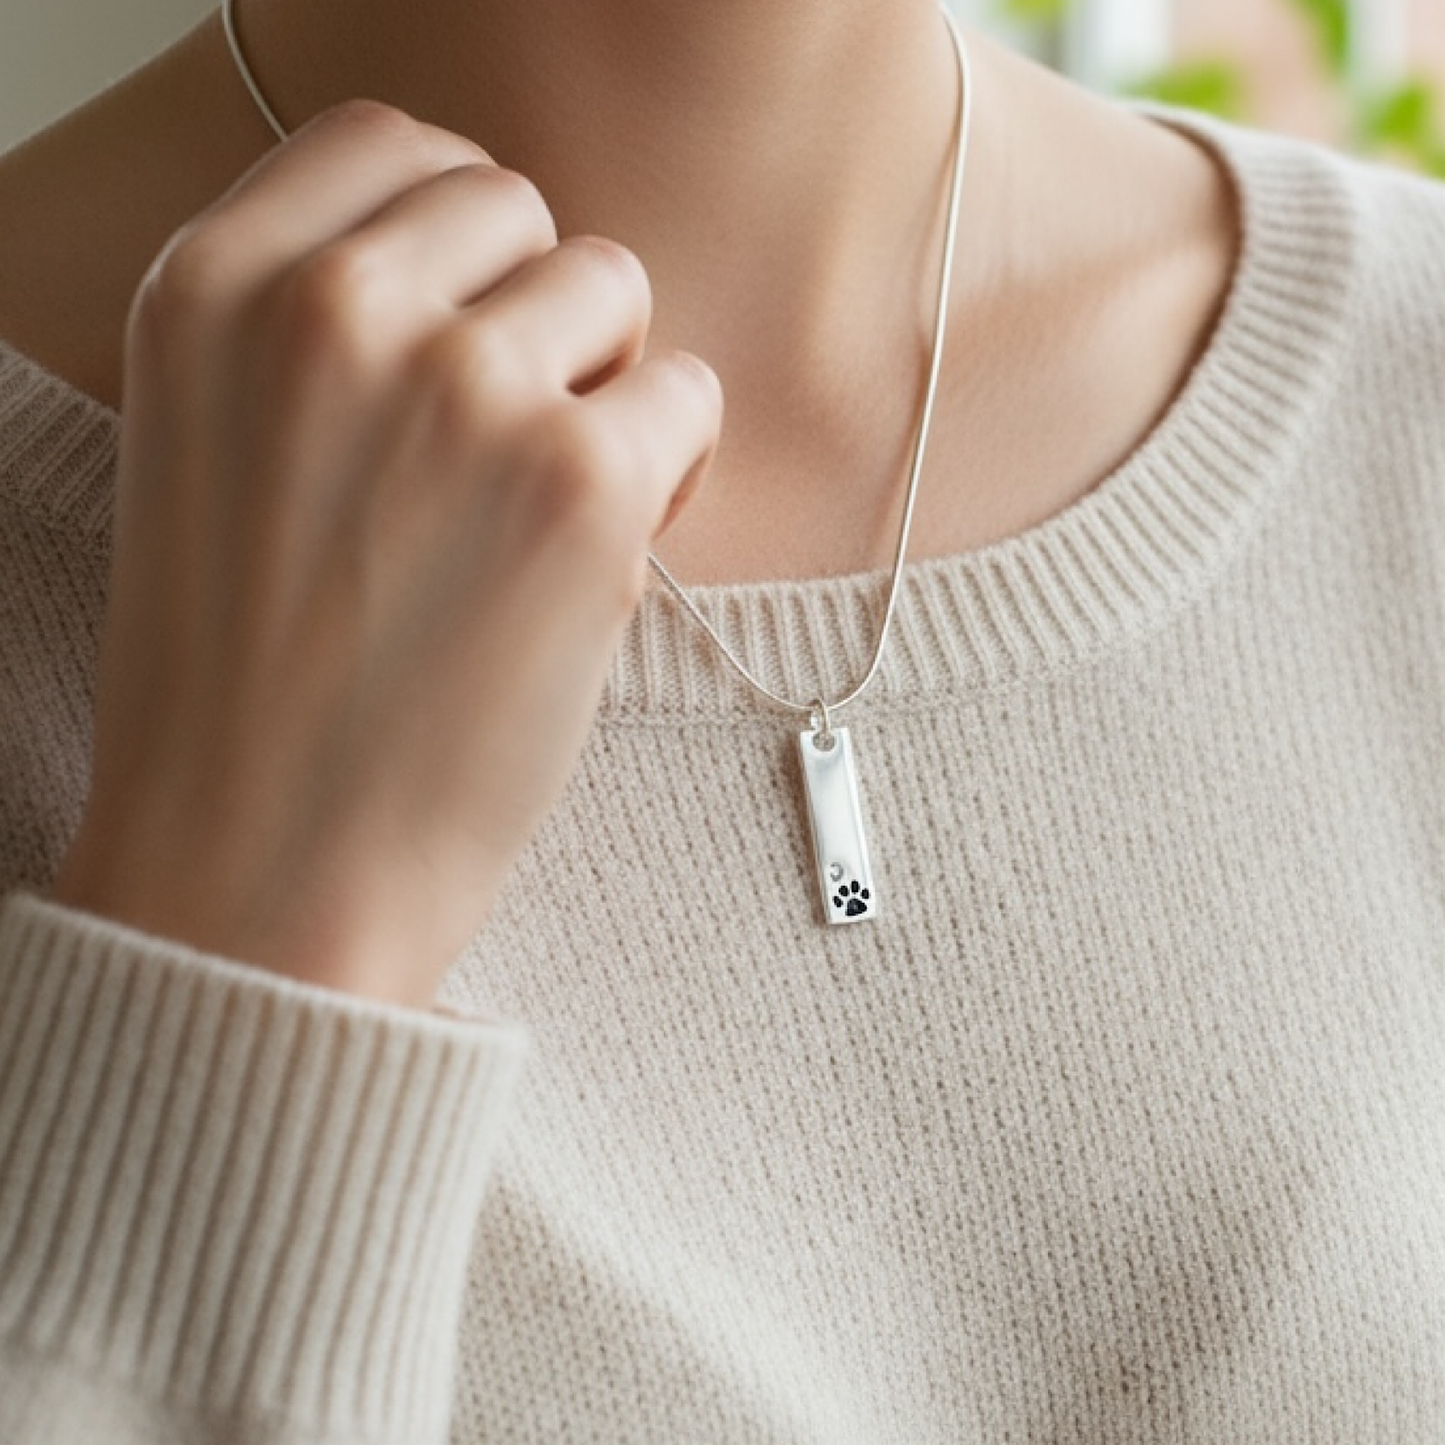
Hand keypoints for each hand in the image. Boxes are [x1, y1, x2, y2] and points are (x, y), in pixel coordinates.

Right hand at [50, 99, 721, 1007]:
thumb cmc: (246, 685)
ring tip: (542, 515)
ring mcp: (460, 388)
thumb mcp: (216, 452)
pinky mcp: (578, 483)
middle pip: (522, 212)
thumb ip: (321, 327)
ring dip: (605, 392)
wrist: (261, 866)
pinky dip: (670, 473)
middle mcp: (333, 309)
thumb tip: (495, 264)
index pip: (395, 146)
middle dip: (538, 319)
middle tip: (504, 449)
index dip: (462, 232)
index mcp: (214, 289)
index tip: (477, 316)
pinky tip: (597, 560)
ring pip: (616, 291)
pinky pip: (688, 397)